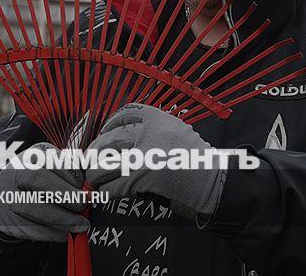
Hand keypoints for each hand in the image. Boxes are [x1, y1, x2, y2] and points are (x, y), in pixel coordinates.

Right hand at [0, 142, 88, 241]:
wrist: (6, 195)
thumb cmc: (41, 181)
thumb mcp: (54, 168)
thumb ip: (72, 173)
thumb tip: (91, 187)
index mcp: (34, 154)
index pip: (53, 161)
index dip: (72, 177)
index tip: (86, 190)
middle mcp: (17, 170)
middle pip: (40, 180)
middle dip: (66, 196)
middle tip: (83, 206)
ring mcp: (7, 194)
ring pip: (34, 207)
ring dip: (62, 219)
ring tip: (80, 225)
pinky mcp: (4, 217)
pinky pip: (28, 226)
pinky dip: (49, 233)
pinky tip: (64, 234)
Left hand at [87, 104, 226, 219]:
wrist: (213, 181)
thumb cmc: (197, 160)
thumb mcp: (178, 131)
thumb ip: (154, 130)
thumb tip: (124, 139)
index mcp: (158, 119)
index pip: (125, 113)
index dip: (109, 124)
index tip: (105, 133)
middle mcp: (148, 134)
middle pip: (108, 140)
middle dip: (95, 153)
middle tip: (92, 161)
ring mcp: (142, 156)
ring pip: (105, 164)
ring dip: (96, 174)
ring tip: (95, 178)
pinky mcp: (140, 179)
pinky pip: (112, 186)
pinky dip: (106, 191)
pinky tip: (107, 192)